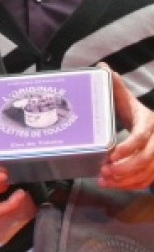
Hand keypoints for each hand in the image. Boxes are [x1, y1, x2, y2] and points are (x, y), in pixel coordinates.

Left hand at [98, 65, 153, 189]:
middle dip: (125, 167)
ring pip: (148, 172)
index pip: (142, 136)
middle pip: (147, 158)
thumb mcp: (127, 100)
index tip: (111, 154)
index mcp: (149, 122)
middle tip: (104, 171)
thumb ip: (116, 87)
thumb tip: (102, 67)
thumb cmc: (135, 113)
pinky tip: (114, 185)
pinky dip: (130, 185)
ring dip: (126, 180)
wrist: (153, 126)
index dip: (128, 147)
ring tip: (104, 180)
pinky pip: (147, 180)